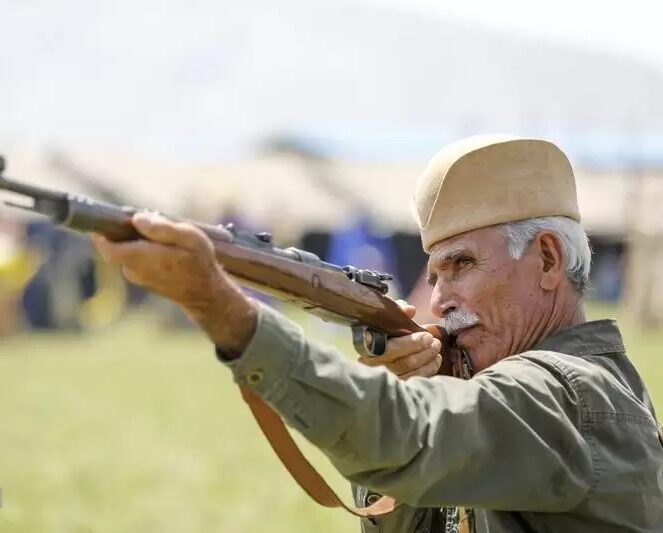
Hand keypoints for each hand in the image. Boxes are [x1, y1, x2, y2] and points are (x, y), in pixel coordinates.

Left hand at [91, 212, 256, 354]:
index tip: (107, 218)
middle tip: (144, 222)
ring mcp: (137, 277)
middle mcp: (133, 269)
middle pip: (116, 246)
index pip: (106, 246)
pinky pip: (136, 261)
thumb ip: (161, 228)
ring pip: (127, 253)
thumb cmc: (199, 263)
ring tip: (160, 237)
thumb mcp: (189, 238)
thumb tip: (136, 219)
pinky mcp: (144, 281)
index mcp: (140, 257)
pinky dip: (143, 252)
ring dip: (136, 242)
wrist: (205, 294)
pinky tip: (163, 250)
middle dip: (124, 232)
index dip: (101, 231)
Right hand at [358, 300, 441, 378]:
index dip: (410, 344)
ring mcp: (385, 376)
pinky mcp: (396, 383)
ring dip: (427, 361)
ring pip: (409, 374)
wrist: (378, 342)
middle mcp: (373, 364)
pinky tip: (435, 360)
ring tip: (436, 349)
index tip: (427, 335)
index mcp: (368, 346)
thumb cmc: (383, 327)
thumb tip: (410, 310)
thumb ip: (398, 311)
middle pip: (401, 364)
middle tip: (435, 342)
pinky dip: (428, 371)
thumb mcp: (387, 315)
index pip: (389, 349)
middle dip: (423, 352)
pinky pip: (414, 381)